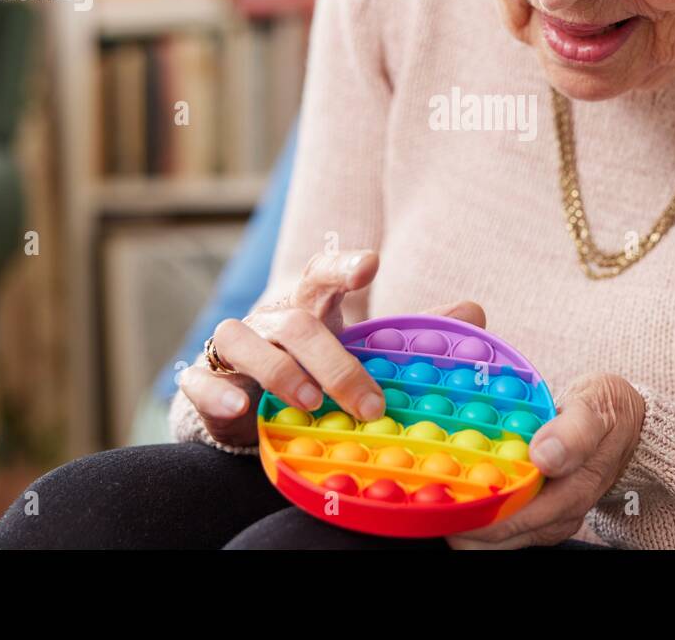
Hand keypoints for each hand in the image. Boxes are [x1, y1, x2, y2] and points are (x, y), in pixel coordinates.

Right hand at [178, 247, 485, 447]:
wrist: (252, 409)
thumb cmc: (315, 369)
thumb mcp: (363, 352)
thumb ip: (413, 335)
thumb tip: (475, 312)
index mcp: (311, 306)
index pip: (321, 274)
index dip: (343, 267)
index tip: (371, 266)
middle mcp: (270, 319)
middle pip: (296, 322)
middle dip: (333, 361)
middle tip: (369, 402)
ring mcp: (234, 347)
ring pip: (241, 339)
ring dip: (278, 370)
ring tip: (309, 402)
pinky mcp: (204, 381)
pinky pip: (198, 379)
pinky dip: (216, 392)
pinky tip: (240, 408)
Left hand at [446, 373, 644, 549]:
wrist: (627, 421)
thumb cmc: (608, 410)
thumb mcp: (597, 409)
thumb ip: (573, 433)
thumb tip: (544, 457)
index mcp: (569, 494)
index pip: (509, 521)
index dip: (470, 513)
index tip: (437, 495)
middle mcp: (556, 516)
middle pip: (495, 538)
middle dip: (457, 521)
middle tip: (423, 495)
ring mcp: (547, 519)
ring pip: (494, 538)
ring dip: (464, 518)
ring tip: (432, 493)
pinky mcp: (540, 513)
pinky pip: (501, 523)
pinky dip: (476, 511)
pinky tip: (455, 490)